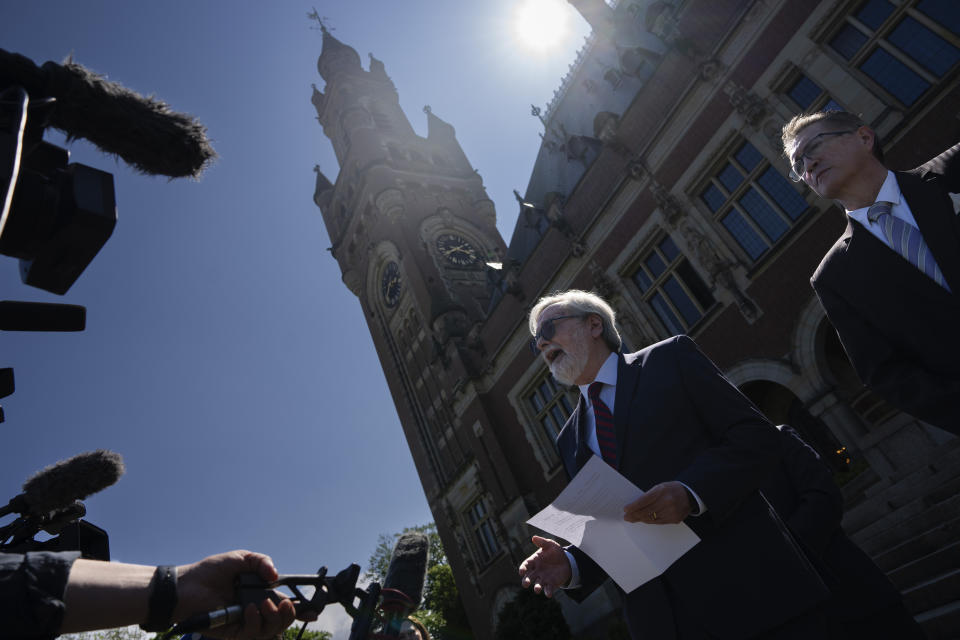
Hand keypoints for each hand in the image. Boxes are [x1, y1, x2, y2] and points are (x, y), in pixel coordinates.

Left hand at [176, 550, 315, 639]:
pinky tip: (248, 610)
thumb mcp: (240, 558)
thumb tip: (275, 576)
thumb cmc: (210, 572)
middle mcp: (255, 610)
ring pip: (271, 630)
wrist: (186, 586)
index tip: (312, 611)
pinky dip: (255, 621)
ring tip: (262, 604)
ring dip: (273, 618)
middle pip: (283, 620)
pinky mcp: (234, 633)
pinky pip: (252, 633)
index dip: (300, 609)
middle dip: (290, 614)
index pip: (284, 604)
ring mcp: (245, 623)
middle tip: (285, 605)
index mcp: (259, 594)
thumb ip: (261, 562)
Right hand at [518, 535, 570, 597]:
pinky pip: (548, 589)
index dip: (523, 568)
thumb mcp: (550, 545)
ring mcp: (543, 578)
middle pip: (529, 577)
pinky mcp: (551, 584)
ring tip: (537, 589)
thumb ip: (542, 542)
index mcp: (534, 561)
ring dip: (537, 587)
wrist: (567, 561)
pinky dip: (547, 592)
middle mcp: (536, 571)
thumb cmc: (555, 552)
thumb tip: (534, 537)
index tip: (521, 571)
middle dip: (526, 581)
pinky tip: (548, 594)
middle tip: (525, 584)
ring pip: (538, 584)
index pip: (526, 565)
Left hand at [623, 481, 692, 523]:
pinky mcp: (674, 519)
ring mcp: (671, 512)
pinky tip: (643, 520)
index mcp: (661, 491)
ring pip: (651, 518)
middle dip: (634, 515)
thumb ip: (648, 495)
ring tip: (632, 519)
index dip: (633, 506)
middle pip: (646, 511)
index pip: (644, 500)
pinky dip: (650, 521)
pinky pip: (658, 522)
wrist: (690, 494)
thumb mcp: (660, 487)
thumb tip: (635, 505)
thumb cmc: (672, 489)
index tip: (625, 509)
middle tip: (626, 517)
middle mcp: (667, 502)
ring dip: (640, 519)